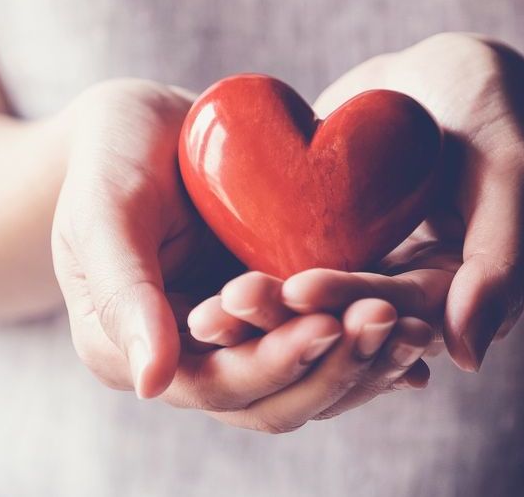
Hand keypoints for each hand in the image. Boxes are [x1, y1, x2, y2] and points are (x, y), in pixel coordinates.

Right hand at [51, 79, 427, 432]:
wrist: (142, 124)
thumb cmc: (108, 155)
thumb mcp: (104, 210)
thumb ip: (122, 291)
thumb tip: (152, 382)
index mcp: (133, 354)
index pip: (217, 386)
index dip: (274, 363)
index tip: (326, 325)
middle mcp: (189, 363)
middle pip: (275, 399)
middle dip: (335, 368)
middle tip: (389, 322)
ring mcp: (237, 342)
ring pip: (310, 379)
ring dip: (365, 363)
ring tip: (417, 328)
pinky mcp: (276, 316)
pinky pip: (327, 341)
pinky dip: (370, 342)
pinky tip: (419, 326)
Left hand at [195, 34, 523, 371]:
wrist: (447, 78)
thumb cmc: (494, 115)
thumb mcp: (512, 176)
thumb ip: (501, 262)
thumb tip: (467, 357)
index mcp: (452, 300)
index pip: (395, 311)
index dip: (347, 300)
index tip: (296, 286)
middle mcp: (399, 300)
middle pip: (341, 319)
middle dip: (287, 317)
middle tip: (229, 302)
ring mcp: (357, 278)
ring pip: (305, 308)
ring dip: (259, 313)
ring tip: (207, 308)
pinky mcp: (320, 251)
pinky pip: (282, 271)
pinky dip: (249, 278)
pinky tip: (204, 282)